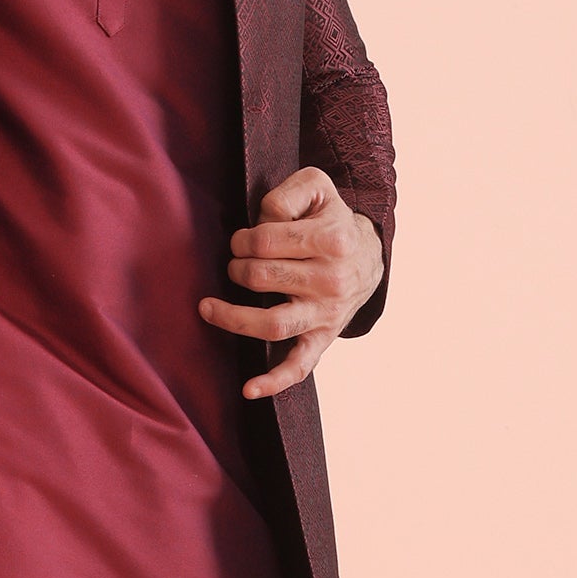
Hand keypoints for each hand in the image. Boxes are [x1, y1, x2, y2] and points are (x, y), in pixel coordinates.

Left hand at [200, 165, 381, 400]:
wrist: (368, 257)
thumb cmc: (332, 220)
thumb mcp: (318, 188)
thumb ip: (289, 192)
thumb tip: (264, 218)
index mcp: (332, 240)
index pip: (266, 242)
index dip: (243, 239)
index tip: (241, 241)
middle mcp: (331, 280)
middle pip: (262, 278)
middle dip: (237, 267)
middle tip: (234, 263)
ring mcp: (326, 314)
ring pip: (273, 323)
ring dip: (234, 317)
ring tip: (208, 307)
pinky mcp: (322, 339)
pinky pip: (299, 366)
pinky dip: (274, 381)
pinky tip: (248, 389)